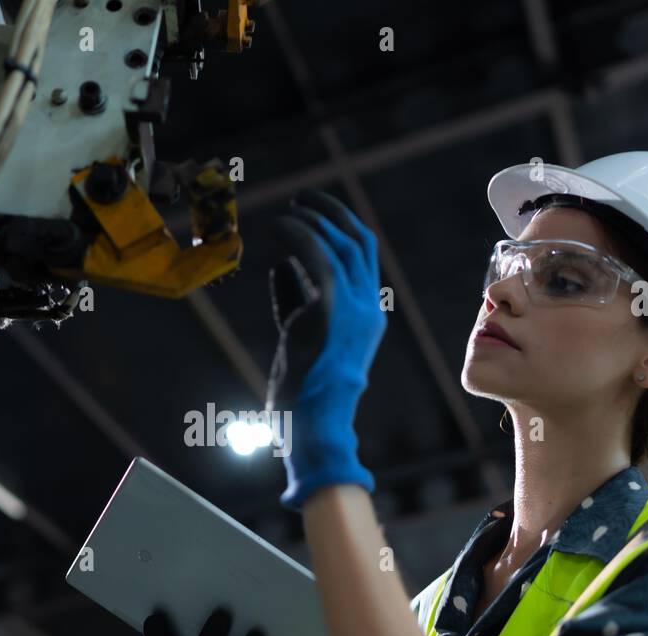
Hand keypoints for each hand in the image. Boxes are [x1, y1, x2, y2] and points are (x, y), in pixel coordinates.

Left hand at [266, 189, 386, 510]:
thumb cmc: (304, 393)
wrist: (315, 426)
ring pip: (342, 244)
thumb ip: (295, 300)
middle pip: (359, 242)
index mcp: (366, 317)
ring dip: (314, 220)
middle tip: (303, 198)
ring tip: (288, 210)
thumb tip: (282, 267)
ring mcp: (355, 309)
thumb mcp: (300, 337)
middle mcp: (368, 308)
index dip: (339, 229)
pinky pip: (319, 258)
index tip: (310, 213)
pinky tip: (279, 228)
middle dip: (332, 213)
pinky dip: (300, 236)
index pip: (362, 258)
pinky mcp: (332, 311)